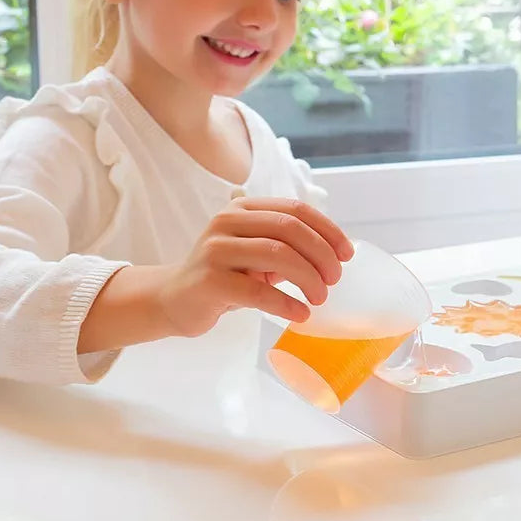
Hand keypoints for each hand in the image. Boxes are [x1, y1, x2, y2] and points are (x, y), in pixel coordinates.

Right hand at [158, 196, 353, 336]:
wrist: (174, 298)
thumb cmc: (225, 274)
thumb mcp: (255, 251)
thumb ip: (285, 243)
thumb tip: (335, 249)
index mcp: (242, 207)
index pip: (295, 209)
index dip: (327, 229)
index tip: (347, 253)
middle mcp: (227, 221)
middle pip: (289, 229)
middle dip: (321, 254)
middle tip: (334, 279)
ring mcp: (216, 250)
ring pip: (277, 255)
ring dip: (308, 278)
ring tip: (320, 297)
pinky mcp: (210, 281)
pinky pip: (258, 291)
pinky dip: (286, 303)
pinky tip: (301, 313)